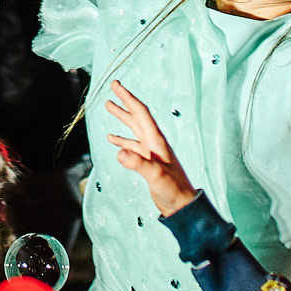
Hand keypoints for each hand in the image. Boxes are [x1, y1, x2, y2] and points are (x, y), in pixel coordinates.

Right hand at [104, 81, 197, 214]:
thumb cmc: (173, 190)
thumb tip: (119, 152)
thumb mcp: (156, 176)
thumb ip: (138, 164)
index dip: (128, 98)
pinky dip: (122, 140)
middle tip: (113, 87)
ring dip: (122, 117)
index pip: (141, 113)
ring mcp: (150, 152)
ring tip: (109, 106)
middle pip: (137, 116)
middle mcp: (153, 143)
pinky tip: (113, 139)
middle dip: (125, 101)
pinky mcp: (147, 163)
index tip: (116, 85)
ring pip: (134, 129)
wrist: (182, 205)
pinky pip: (132, 146)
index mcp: (156, 141)